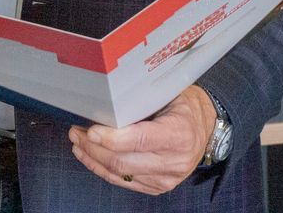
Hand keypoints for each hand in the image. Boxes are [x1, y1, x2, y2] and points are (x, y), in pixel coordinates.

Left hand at [68, 84, 215, 194]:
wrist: (205, 129)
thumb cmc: (183, 106)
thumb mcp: (169, 94)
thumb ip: (142, 101)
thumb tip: (105, 100)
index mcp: (179, 134)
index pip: (140, 139)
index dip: (112, 138)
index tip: (91, 130)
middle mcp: (174, 161)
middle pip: (125, 161)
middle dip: (94, 148)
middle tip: (77, 131)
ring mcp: (166, 178)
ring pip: (120, 174)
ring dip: (93, 158)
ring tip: (78, 142)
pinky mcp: (157, 187)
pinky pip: (123, 182)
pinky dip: (102, 169)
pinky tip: (89, 156)